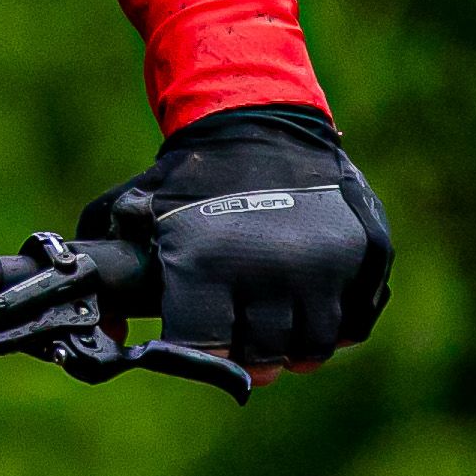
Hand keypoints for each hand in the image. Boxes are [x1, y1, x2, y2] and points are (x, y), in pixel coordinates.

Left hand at [79, 105, 392, 372]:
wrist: (259, 117)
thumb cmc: (191, 174)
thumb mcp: (136, 207)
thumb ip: (109, 266)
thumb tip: (110, 330)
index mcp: (208, 261)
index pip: (210, 351)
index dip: (206, 356)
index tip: (207, 344)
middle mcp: (271, 266)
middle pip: (266, 357)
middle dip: (252, 356)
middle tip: (247, 338)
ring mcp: (326, 262)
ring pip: (314, 348)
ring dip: (295, 346)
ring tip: (280, 323)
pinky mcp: (366, 253)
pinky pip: (355, 321)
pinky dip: (337, 323)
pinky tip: (313, 302)